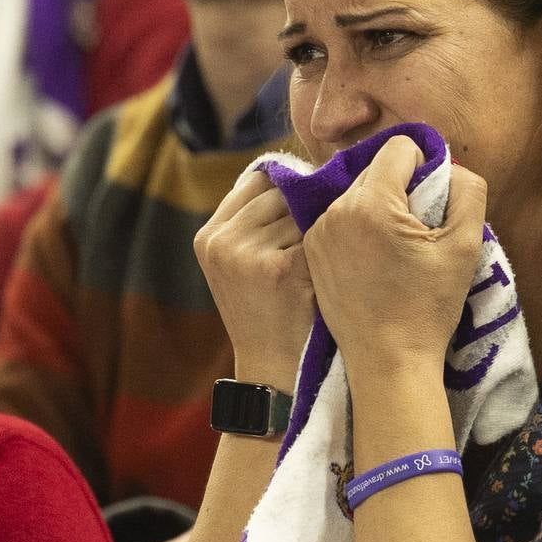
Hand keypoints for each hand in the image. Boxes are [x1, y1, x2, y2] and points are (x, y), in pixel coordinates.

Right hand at [194, 165, 315, 388]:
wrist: (276, 371)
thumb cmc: (272, 314)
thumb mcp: (245, 265)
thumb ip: (258, 221)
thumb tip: (299, 170)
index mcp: (209, 235)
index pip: (257, 179)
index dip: (290, 186)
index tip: (312, 205)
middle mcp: (220, 240)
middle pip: (280, 191)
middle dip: (308, 206)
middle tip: (326, 235)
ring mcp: (244, 253)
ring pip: (300, 211)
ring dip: (320, 227)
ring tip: (327, 258)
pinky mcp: (275, 268)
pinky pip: (316, 234)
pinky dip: (330, 248)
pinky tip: (333, 271)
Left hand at [299, 136, 490, 371]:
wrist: (388, 361)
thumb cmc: (430, 307)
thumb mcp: (466, 245)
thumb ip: (467, 190)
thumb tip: (448, 165)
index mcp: (373, 203)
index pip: (400, 147)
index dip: (425, 167)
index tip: (431, 206)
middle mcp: (337, 209)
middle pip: (376, 168)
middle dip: (400, 188)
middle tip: (415, 234)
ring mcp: (318, 230)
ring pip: (356, 192)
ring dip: (378, 208)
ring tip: (393, 252)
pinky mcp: (311, 250)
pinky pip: (339, 217)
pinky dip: (358, 228)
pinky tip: (373, 263)